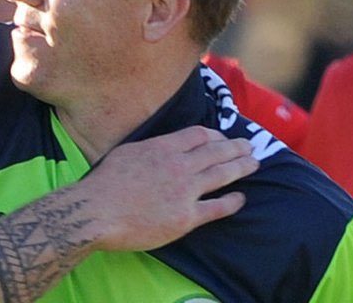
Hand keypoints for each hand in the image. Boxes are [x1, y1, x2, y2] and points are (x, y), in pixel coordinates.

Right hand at [86, 126, 257, 251]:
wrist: (97, 211)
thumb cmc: (104, 183)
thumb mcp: (127, 152)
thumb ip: (150, 148)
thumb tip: (162, 147)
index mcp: (163, 148)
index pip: (200, 135)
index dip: (216, 136)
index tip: (223, 139)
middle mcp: (179, 165)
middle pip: (217, 151)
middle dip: (237, 147)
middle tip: (249, 146)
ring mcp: (185, 191)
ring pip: (223, 174)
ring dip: (242, 167)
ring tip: (254, 164)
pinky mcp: (187, 217)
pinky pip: (218, 207)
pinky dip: (233, 201)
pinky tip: (241, 198)